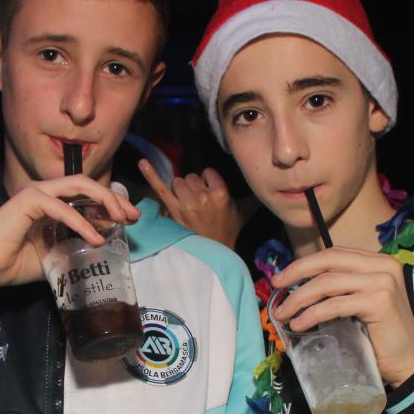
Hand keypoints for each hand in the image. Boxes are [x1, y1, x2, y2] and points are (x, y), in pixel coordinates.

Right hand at [0, 175, 138, 295]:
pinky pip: (62, 208)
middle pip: (87, 184)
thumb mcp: (53, 254)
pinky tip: (96, 237)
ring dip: (103, 201)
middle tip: (134, 216)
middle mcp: (43, 191)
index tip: (130, 218)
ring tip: (121, 221)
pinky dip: (81, 222)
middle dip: (114, 198)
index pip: (86, 193)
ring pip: (78, 186)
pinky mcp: (27, 201)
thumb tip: (99, 248)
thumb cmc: (12, 263)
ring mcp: (35, 193)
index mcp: (49, 201)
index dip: (111, 202)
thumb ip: (72, 245)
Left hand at [139, 158, 256, 249]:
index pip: (209, 172)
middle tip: (201, 203)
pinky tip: (142, 162)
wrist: (215, 250)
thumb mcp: (245, 212)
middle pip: (192, 177)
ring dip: (182, 190)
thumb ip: (256, 198)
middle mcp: (203, 196)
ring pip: (178, 182)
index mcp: (221, 193)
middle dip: (195, 187)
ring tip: (189, 204)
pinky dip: (150, 174)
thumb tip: (271, 188)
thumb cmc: (229, 230)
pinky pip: (160, 188)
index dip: (210, 181)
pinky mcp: (173, 210)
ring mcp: (186, 203)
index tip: (212, 193)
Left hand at [271, 247, 413, 385]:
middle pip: (328, 261)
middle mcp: (383, 266)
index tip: (282, 278)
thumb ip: (341, 289)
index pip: (334, 254)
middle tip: (275, 287)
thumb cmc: (380, 338)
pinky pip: (334, 304)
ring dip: (299, 298)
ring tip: (283, 314)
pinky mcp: (379, 301)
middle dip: (296, 272)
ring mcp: (383, 282)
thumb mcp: (360, 304)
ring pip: (327, 283)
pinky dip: (312, 314)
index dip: (304, 264)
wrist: (407, 364)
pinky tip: (299, 325)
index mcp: (379, 262)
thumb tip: (300, 289)